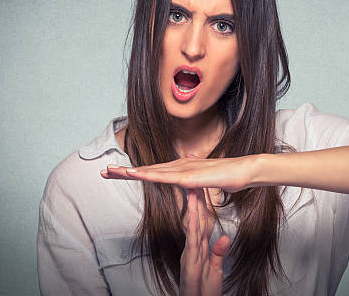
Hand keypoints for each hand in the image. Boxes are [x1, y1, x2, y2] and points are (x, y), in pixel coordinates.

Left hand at [100, 154, 258, 192]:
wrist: (245, 171)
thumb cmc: (229, 176)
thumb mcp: (207, 182)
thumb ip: (197, 182)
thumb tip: (191, 182)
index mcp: (181, 169)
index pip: (153, 172)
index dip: (135, 173)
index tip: (117, 174)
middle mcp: (179, 165)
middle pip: (147, 169)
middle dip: (124, 171)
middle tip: (103, 172)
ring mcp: (183, 170)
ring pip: (151, 171)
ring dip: (129, 172)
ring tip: (110, 172)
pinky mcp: (188, 176)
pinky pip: (164, 177)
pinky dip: (146, 175)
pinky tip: (133, 174)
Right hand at [180, 189, 229, 295]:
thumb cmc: (203, 291)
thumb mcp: (215, 269)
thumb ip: (218, 252)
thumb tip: (224, 237)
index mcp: (198, 248)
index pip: (201, 222)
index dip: (202, 205)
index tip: (203, 189)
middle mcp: (191, 248)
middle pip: (195, 220)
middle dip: (195, 200)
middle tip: (195, 180)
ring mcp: (189, 255)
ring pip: (191, 226)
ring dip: (192, 208)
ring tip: (192, 189)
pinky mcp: (189, 263)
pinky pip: (192, 241)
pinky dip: (192, 227)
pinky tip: (193, 215)